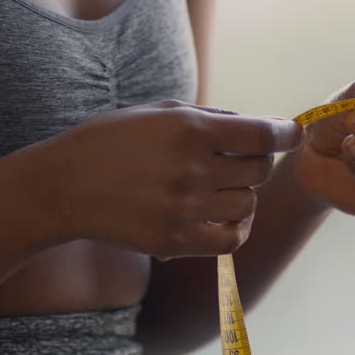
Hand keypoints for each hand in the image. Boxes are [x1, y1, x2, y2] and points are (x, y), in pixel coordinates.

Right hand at [40, 100, 302, 258]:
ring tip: (218, 187)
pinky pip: (232, 239)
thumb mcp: (157, 112)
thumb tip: (258, 126)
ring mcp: (184, 209)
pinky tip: (223, 216)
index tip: (291, 133)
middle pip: (260, 170)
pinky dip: (237, 228)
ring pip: (247, 204)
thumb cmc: (109, 142)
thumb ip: (209, 117)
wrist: (62, 186)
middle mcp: (192, 169)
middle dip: (256, 162)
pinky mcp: (175, 241)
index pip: (264, 135)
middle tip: (237, 160)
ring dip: (241, 194)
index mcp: (190, 130)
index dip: (286, 133)